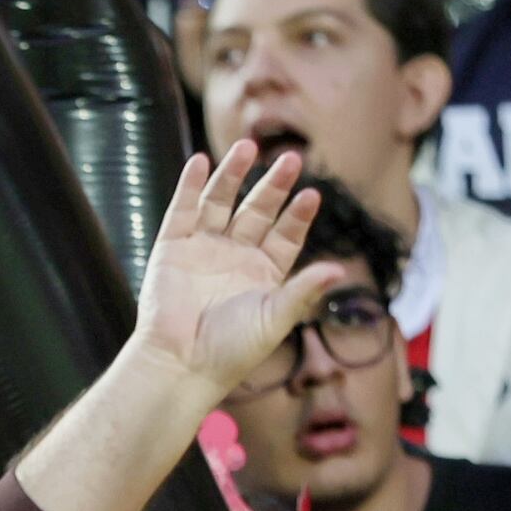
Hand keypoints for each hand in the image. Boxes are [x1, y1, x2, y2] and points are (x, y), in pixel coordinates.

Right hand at [129, 142, 336, 402]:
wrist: (182, 364)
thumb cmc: (232, 350)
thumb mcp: (276, 318)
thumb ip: (305, 290)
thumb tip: (339, 269)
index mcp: (263, 273)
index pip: (285, 234)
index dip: (298, 214)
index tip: (312, 194)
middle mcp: (234, 256)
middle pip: (257, 210)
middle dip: (273, 185)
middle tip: (292, 158)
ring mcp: (202, 249)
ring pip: (221, 202)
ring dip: (233, 174)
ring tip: (247, 146)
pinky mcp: (172, 247)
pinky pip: (183, 209)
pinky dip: (190, 185)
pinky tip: (202, 161)